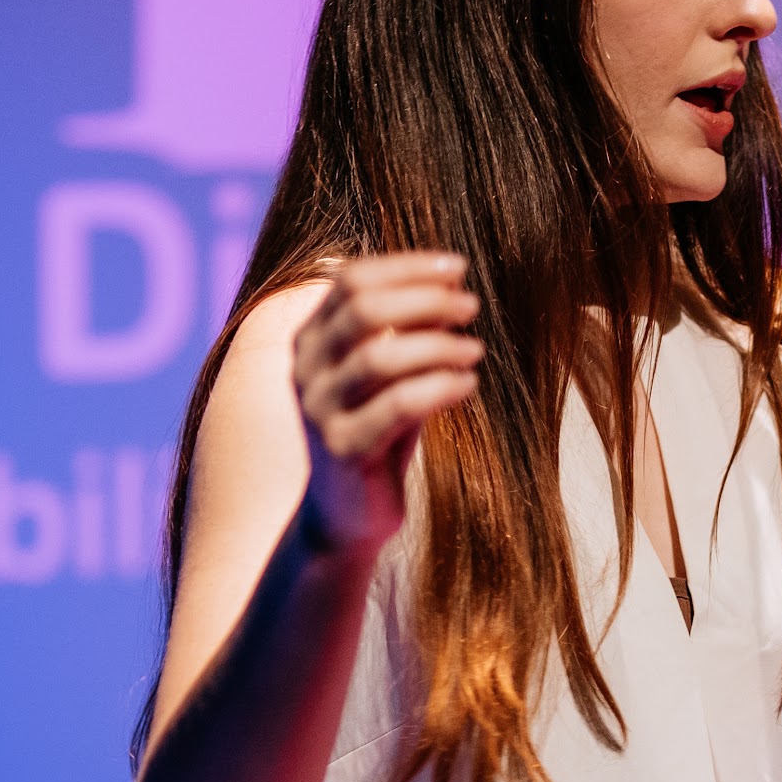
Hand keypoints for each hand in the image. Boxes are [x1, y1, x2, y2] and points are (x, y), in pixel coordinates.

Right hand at [291, 252, 482, 551]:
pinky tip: (467, 384)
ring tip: (475, 350)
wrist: (349, 514)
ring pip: (379, 356)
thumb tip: (452, 286)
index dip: (406, 267)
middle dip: (425, 299)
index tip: (458, 267)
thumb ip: (411, 332)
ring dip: (438, 345)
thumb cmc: (379, 430)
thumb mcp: (394, 373)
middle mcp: (306, 368)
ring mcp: (319, 409)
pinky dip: (439, 387)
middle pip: (362, 309)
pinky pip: (397, 405)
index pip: (352, 279)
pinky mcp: (343, 448)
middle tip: (471, 306)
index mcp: (312, 338)